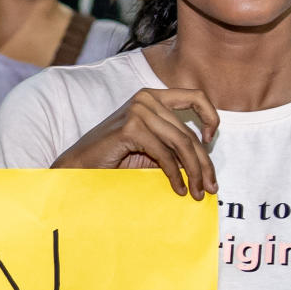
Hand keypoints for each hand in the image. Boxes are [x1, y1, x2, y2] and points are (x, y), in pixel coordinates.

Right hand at [58, 87, 219, 198]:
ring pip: (181, 143)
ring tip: (198, 192)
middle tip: (211, 187)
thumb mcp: (150, 148)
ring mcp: (138, 110)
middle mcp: (146, 98)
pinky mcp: (131, 127)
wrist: (79, 168)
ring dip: (194, 172)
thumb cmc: (113, 160)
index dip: (210, 117)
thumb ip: (173, 146)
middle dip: (204, 163)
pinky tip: (179, 189)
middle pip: (188, 132)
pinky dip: (176, 175)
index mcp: (152, 97)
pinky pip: (165, 154)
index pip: (195, 96)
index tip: (211, 140)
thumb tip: (205, 164)